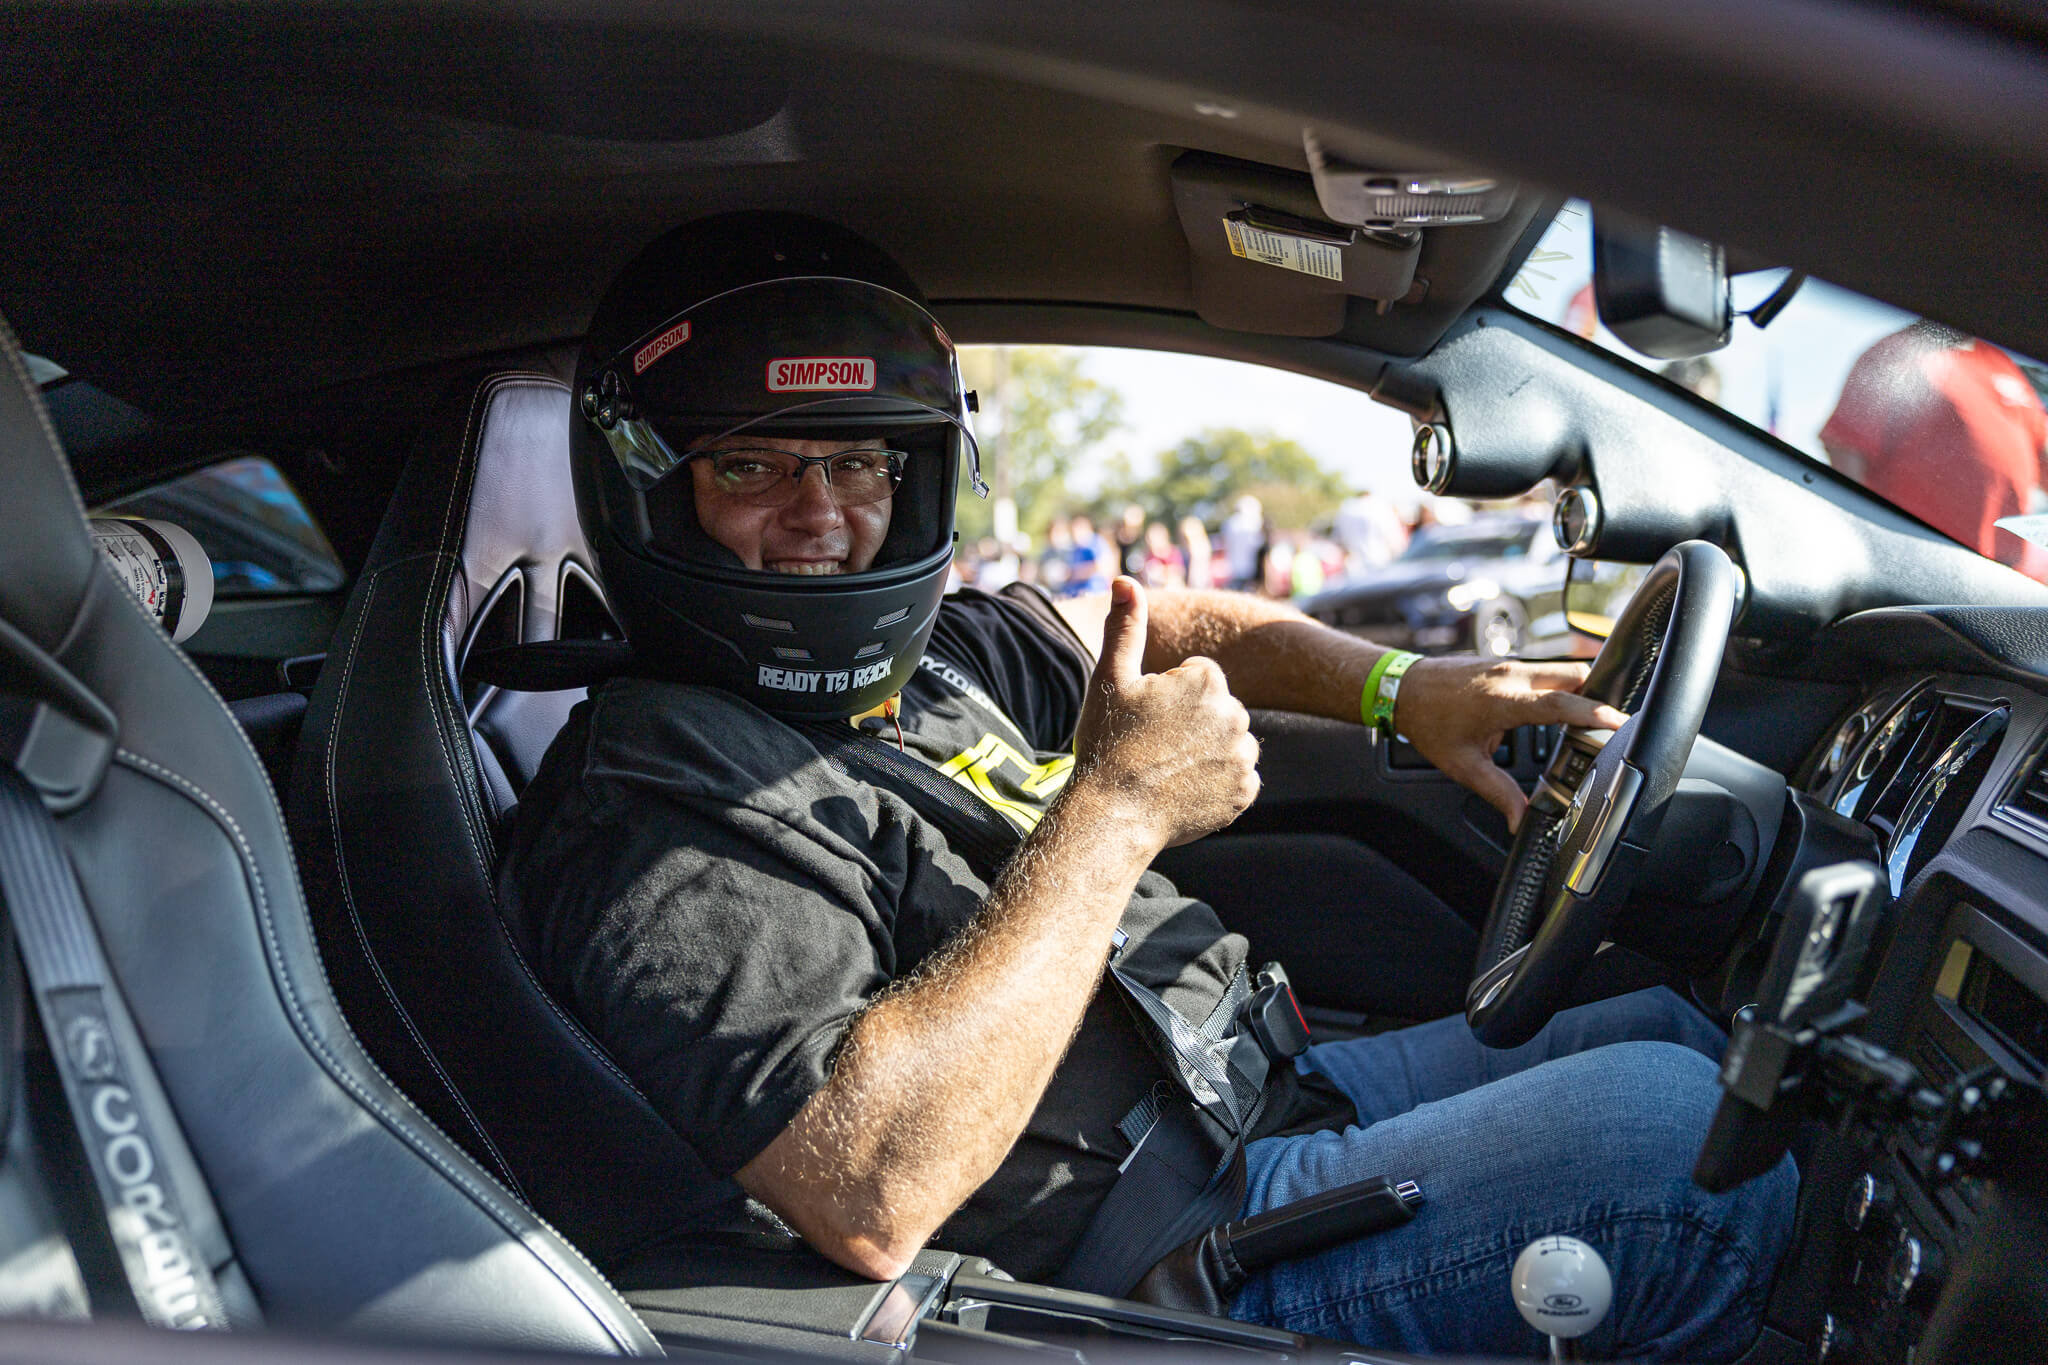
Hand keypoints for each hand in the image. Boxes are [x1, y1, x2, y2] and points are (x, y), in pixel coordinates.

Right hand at [1071, 577, 1260, 849]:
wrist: (1112, 815)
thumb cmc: (1107, 743)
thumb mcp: (1110, 678)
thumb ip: (1125, 626)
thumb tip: (1124, 580)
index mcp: (1207, 679)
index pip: (1197, 677)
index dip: (1167, 697)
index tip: (1145, 719)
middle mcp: (1236, 714)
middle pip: (1217, 709)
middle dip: (1192, 722)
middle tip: (1153, 746)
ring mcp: (1243, 757)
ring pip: (1229, 742)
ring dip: (1208, 751)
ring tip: (1169, 769)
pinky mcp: (1245, 793)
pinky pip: (1238, 779)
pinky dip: (1218, 784)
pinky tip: (1186, 790)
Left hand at [1392, 657, 1628, 831]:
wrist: (1401, 687)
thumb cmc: (1426, 722)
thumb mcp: (1463, 765)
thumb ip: (1498, 793)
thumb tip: (1521, 820)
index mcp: (1503, 701)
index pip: (1561, 703)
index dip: (1594, 713)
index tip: (1619, 722)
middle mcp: (1511, 676)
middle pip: (1574, 676)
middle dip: (1598, 696)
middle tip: (1613, 724)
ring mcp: (1509, 665)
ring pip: (1561, 670)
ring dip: (1579, 691)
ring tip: (1589, 721)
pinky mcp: (1506, 664)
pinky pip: (1545, 671)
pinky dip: (1560, 687)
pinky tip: (1559, 710)